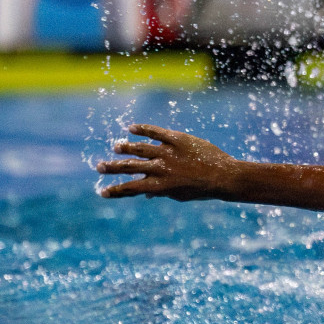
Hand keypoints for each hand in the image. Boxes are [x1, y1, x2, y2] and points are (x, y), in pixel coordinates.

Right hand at [96, 125, 240, 200]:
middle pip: (129, 167)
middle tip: (99, 167)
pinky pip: (156, 132)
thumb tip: (145, 195)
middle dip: (112, 168)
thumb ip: (161, 193)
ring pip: (140, 148)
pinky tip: (131, 128)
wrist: (225, 176)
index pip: (131, 188)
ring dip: (125, 148)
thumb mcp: (180, 195)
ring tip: (117, 147)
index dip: (116, 191)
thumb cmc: (203, 189)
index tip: (102, 192)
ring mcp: (168, 153)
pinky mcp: (178, 139)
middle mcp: (160, 168)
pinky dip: (143, 129)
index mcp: (160, 186)